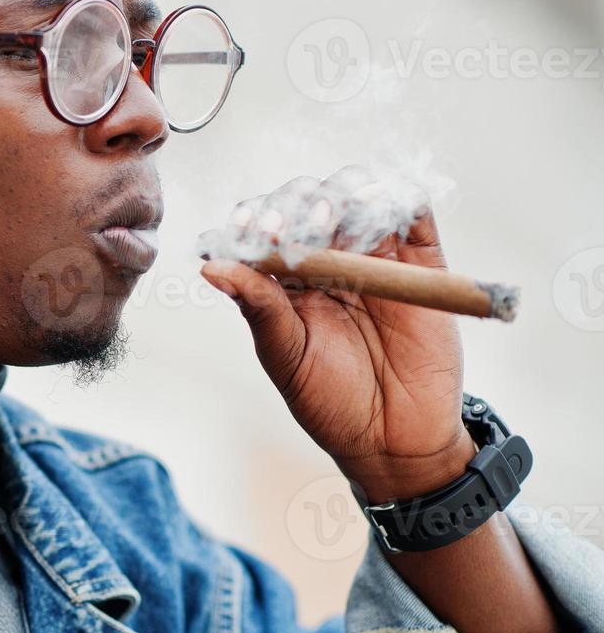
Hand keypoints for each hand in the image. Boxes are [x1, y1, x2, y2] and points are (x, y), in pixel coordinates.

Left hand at [200, 190, 473, 501]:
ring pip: (357, 198)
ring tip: (330, 218)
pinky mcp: (422, 262)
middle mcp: (327, 260)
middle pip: (308, 203)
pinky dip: (400, 198)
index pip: (264, 229)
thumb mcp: (287, 357)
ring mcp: (374, 257)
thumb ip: (259, 308)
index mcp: (285, 280)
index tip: (244, 228)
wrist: (396, 439)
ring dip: (341, 193)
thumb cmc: (331, 402)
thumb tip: (210, 267)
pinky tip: (381, 204)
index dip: (252, 220)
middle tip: (289, 229)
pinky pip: (414, 216)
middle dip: (295, 204)